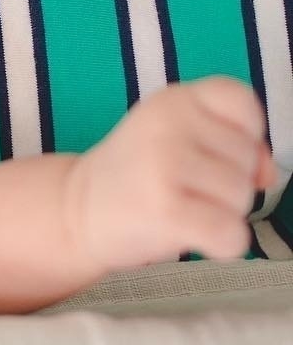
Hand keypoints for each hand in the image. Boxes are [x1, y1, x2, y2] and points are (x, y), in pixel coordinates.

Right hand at [67, 77, 277, 269]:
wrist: (76, 210)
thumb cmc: (136, 175)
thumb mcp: (177, 137)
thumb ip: (231, 142)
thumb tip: (268, 174)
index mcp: (173, 99)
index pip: (242, 101)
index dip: (246, 133)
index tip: (214, 151)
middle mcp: (168, 124)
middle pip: (248, 159)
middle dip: (228, 182)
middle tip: (182, 186)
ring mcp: (165, 165)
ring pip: (242, 199)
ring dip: (220, 213)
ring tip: (177, 207)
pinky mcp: (165, 210)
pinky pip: (233, 236)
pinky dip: (220, 245)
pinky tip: (186, 234)